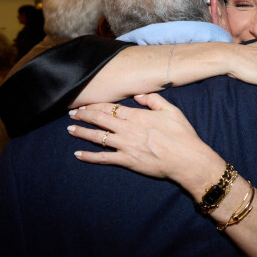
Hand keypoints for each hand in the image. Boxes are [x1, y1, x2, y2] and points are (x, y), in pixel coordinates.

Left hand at [67, 93, 225, 197]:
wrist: (187, 159)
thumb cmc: (181, 134)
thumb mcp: (171, 110)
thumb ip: (153, 100)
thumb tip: (137, 95)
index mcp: (137, 116)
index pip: (110, 108)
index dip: (95, 106)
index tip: (85, 105)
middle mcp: (127, 130)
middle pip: (99, 120)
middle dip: (84, 115)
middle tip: (72, 113)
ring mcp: (125, 146)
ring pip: (97, 137)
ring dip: (82, 132)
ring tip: (70, 129)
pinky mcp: (127, 161)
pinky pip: (103, 158)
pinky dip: (89, 156)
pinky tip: (78, 154)